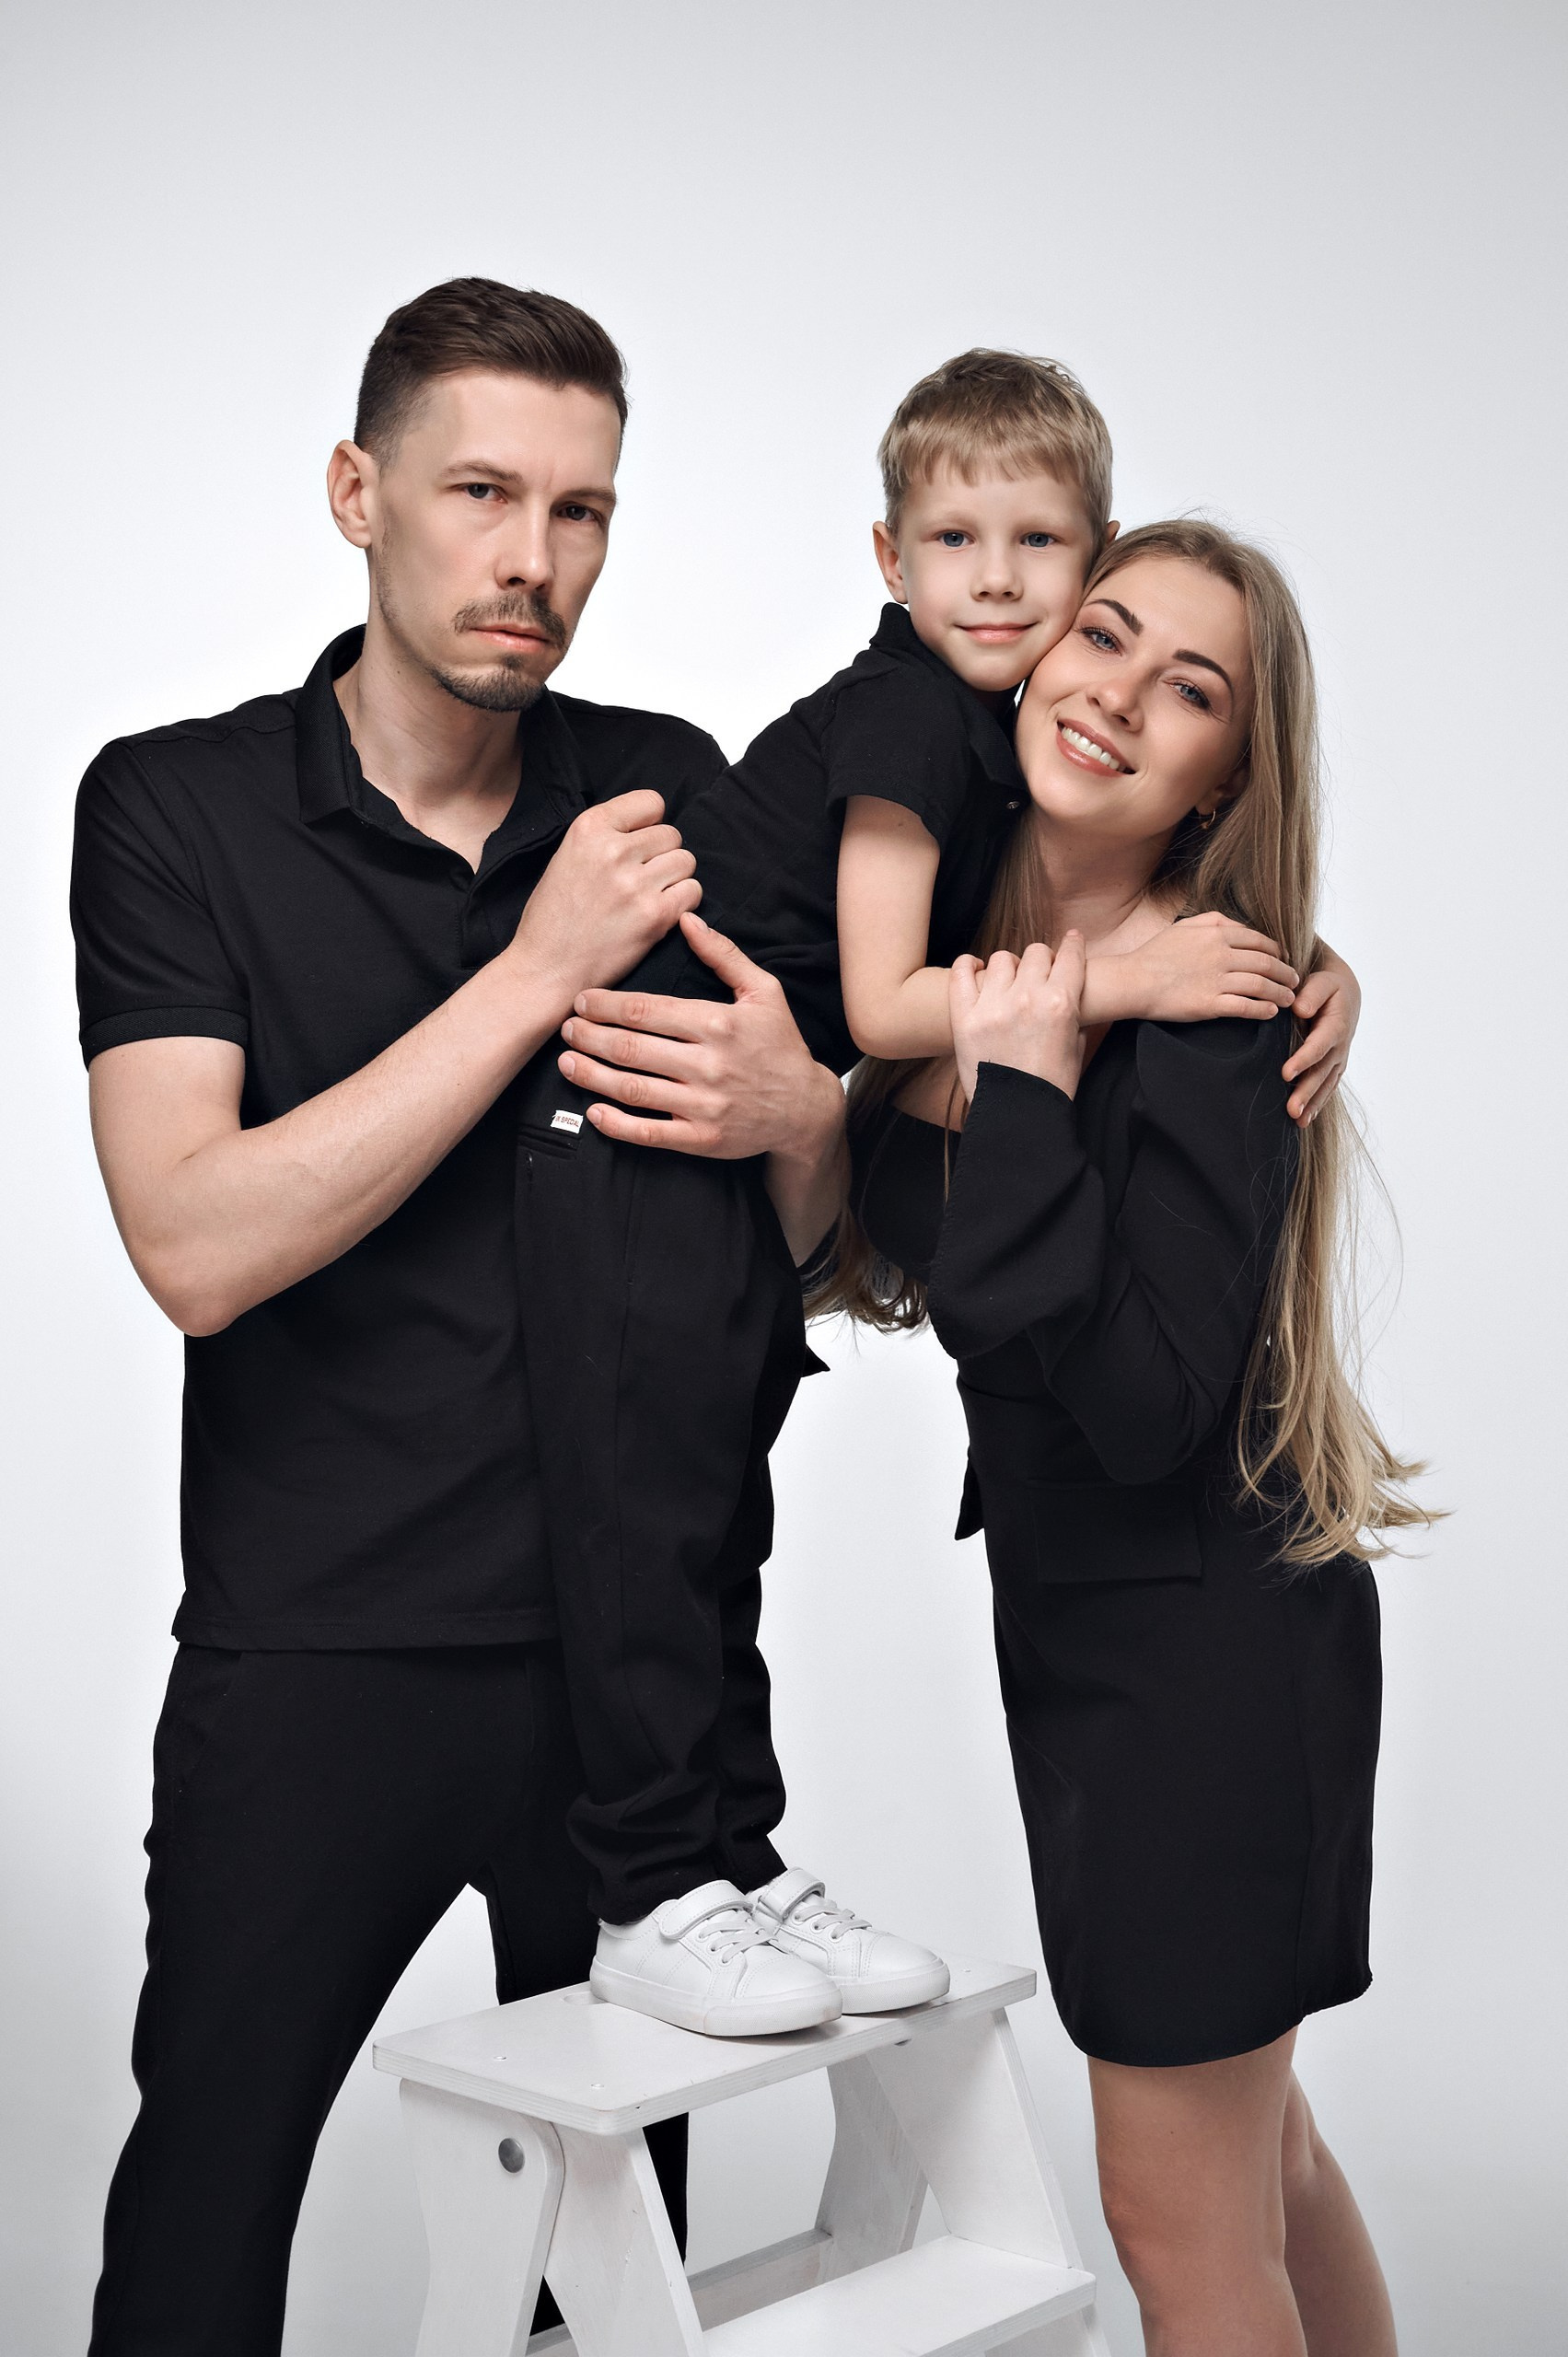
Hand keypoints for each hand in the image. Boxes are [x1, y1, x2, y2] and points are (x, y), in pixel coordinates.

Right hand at [508, 791, 699, 1009]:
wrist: (546, 969)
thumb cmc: (553, 917)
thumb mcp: (566, 857)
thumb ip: (605, 836)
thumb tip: (648, 827)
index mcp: (588, 828)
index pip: (650, 802)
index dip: (649, 824)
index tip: (639, 844)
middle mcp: (613, 851)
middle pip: (671, 834)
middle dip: (662, 855)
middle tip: (641, 879)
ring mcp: (636, 884)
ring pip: (686, 861)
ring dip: (675, 878)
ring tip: (650, 895)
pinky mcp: (654, 916)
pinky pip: (693, 892)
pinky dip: (683, 902)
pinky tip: (660, 913)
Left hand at [557, 911, 842, 1163]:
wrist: (805, 1109)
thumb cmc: (781, 1044)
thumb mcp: (764, 991)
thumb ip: (724, 954)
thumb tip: (686, 919)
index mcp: (718, 1023)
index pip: (647, 1011)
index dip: (606, 1005)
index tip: (582, 1001)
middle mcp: (709, 1064)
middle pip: (632, 1047)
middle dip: (590, 1036)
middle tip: (565, 1028)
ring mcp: (705, 1105)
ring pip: (633, 1089)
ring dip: (592, 1076)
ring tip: (567, 1062)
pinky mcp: (703, 1139)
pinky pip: (650, 1133)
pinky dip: (617, 1124)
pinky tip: (594, 1111)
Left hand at [950, 935, 1086, 1105]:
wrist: (1017, 1116)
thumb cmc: (1051, 1085)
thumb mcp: (1077, 1045)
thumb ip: (1074, 1011)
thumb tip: (1069, 989)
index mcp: (1062, 1003)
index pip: (1070, 956)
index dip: (1073, 944)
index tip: (1072, 939)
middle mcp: (1028, 998)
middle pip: (1036, 953)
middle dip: (1042, 960)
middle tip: (1038, 974)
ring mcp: (993, 1006)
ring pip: (1002, 959)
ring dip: (1009, 967)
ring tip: (1008, 981)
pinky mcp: (965, 1017)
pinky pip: (961, 972)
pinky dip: (968, 966)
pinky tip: (975, 971)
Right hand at [1110, 911, 1297, 1022]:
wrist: (1133, 980)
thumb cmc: (1155, 954)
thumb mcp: (1184, 926)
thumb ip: (1214, 921)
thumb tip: (1238, 924)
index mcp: (1217, 933)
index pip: (1260, 941)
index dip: (1278, 951)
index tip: (1284, 960)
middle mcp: (1221, 954)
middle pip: (1267, 963)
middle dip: (1286, 973)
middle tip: (1294, 981)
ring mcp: (1216, 980)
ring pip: (1261, 985)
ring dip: (1280, 993)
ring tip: (1288, 999)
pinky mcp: (1210, 1004)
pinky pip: (1246, 1007)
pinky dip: (1263, 1010)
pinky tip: (1270, 1013)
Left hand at [1283, 941, 1360, 1123]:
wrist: (1344, 991)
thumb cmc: (1326, 983)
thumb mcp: (1322, 980)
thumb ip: (1312, 993)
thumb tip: (1300, 1010)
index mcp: (1335, 1025)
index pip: (1318, 1046)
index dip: (1304, 1060)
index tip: (1285, 1073)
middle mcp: (1339, 1046)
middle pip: (1322, 1072)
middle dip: (1307, 1092)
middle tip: (1291, 1110)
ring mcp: (1338, 1058)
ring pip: (1325, 1084)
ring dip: (1312, 1103)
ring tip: (1297, 1121)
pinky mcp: (1333, 1065)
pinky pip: (1326, 1086)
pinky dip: (1317, 1103)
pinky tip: (1304, 1120)